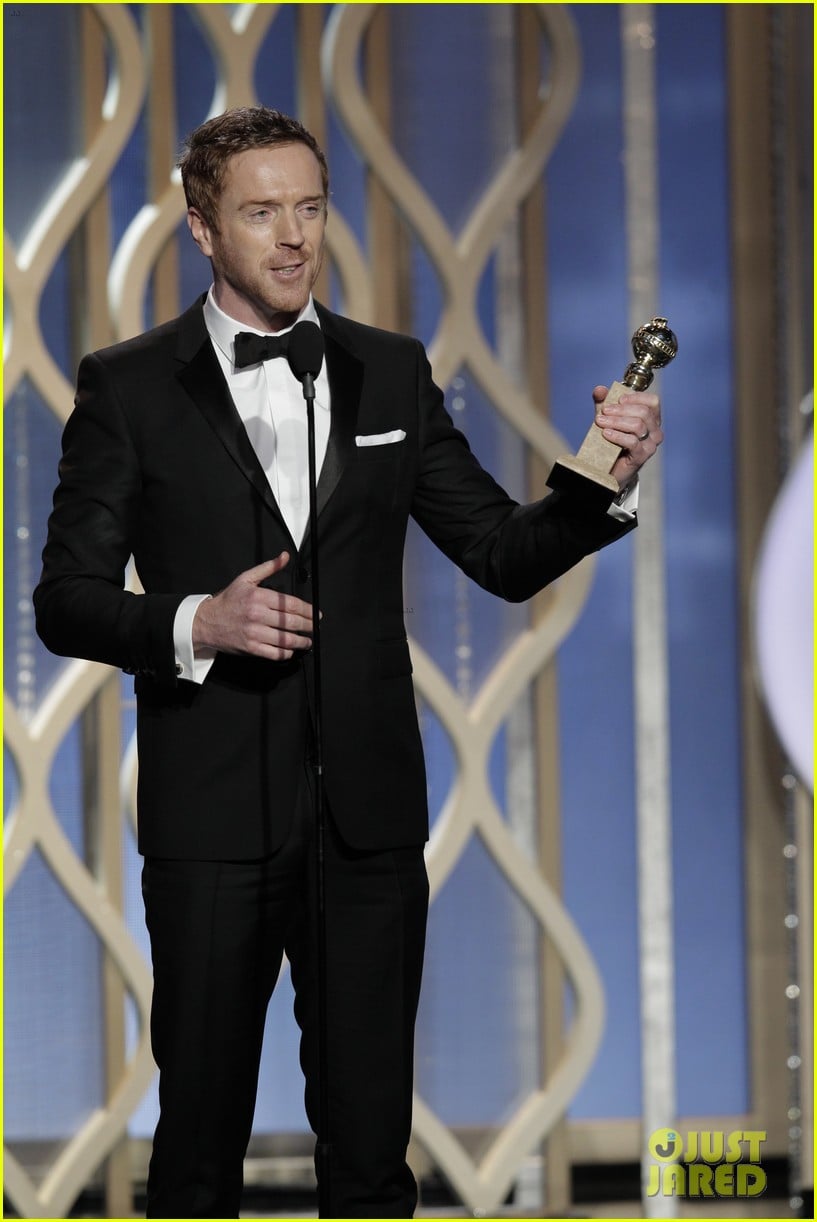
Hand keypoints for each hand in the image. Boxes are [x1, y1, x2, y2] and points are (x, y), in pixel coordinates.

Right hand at [192, 552, 314, 660]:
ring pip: (285, 639)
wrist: (205, 621)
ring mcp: (254, 633)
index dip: (308, 610)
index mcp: (259, 597)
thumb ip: (268, 567)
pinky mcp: (251, 647)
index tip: (316, 614)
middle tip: (315, 627)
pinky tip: (290, 650)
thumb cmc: (227, 601)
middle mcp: (258, 615)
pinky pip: (274, 653)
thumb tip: (285, 557)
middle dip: (308, 626)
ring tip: (307, 641)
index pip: (291, 604)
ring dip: (301, 642)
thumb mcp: (246, 579)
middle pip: (291, 622)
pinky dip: (285, 653)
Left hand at [592, 386, 662, 488]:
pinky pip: (632, 441)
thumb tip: (599, 389)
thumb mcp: (608, 417)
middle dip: (621, 410)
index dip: (636, 397)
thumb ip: (603, 402)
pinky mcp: (642, 456)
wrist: (609, 467)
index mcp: (652, 419)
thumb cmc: (612, 441)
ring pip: (637, 425)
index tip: (618, 399)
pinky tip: (605, 434)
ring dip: (616, 421)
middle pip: (643, 412)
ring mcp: (651, 444)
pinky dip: (617, 435)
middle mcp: (655, 431)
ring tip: (600, 422)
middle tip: (603, 411)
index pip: (653, 401)